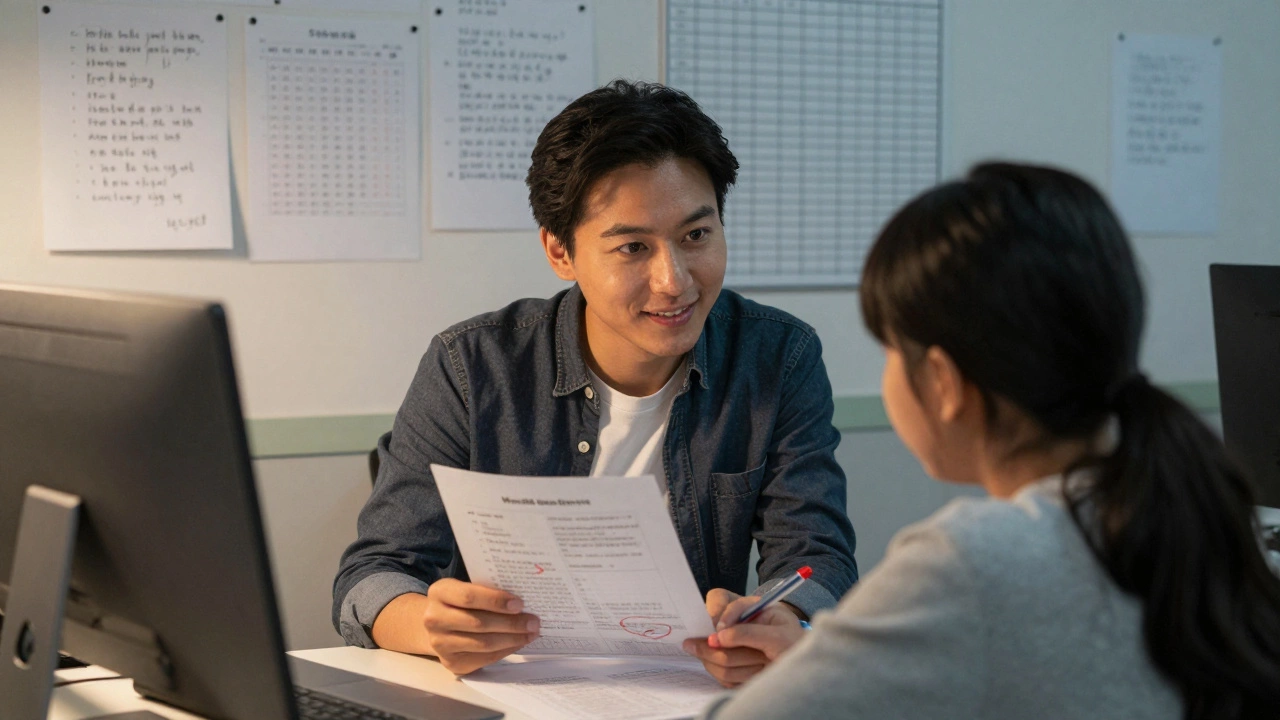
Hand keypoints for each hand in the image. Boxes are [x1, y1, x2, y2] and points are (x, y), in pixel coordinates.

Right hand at [371, 578, 539, 674]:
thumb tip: (522, 601)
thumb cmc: (460, 602)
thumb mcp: (466, 588)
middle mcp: (434, 619)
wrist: (437, 625)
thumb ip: (487, 591)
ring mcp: (440, 644)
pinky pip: (484, 658)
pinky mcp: (451, 663)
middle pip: (479, 623)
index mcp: (439, 592)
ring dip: (512, 639)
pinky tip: (518, 643)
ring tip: (531, 632)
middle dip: (511, 623)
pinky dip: (505, 650)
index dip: (496, 601)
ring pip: (483, 643)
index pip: (469, 597)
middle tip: (533, 621)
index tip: (520, 604)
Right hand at [682, 588, 803, 686]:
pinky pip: (720, 675)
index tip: (722, 631)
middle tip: (756, 656)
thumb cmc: (794, 644)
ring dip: (739, 665)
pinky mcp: (727, 666)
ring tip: (763, 663)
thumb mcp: (778, 635)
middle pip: (709, 634)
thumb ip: (748, 633)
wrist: (801, 666)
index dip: (718, 616)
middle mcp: (732, 624)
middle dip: (730, 648)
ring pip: (713, 658)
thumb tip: (719, 637)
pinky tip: (757, 672)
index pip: (717, 599)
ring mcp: (726, 646)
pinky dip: (738, 677)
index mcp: (745, 606)